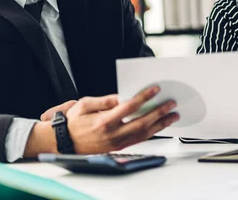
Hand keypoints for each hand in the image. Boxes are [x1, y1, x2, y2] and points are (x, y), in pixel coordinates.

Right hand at [25, 86, 178, 156]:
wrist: (65, 142)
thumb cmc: (74, 121)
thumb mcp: (85, 104)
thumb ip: (106, 100)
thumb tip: (123, 96)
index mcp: (104, 121)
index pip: (129, 107)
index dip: (144, 97)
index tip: (156, 90)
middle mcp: (112, 134)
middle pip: (141, 122)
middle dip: (159, 112)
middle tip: (171, 104)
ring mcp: (117, 143)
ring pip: (144, 134)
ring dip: (160, 124)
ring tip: (172, 116)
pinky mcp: (119, 147)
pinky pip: (139, 139)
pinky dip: (152, 132)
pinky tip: (160, 125)